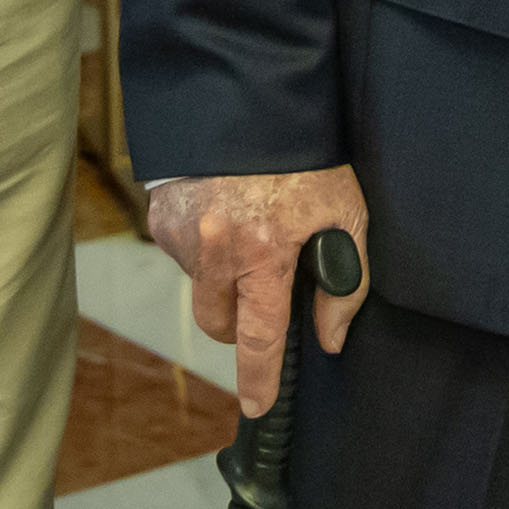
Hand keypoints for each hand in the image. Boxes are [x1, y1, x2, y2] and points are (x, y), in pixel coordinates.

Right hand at [149, 167, 372, 413]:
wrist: (253, 99)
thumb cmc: (309, 158)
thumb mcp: (347, 214)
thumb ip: (344, 283)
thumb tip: (329, 338)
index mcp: (262, 256)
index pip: (259, 339)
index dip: (260, 379)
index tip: (257, 408)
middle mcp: (214, 252)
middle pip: (219, 322)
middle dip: (240, 321)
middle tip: (266, 291)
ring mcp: (180, 235)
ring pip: (201, 286)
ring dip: (224, 275)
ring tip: (252, 228)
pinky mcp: (160, 216)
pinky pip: (182, 253)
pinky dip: (203, 245)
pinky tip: (226, 211)